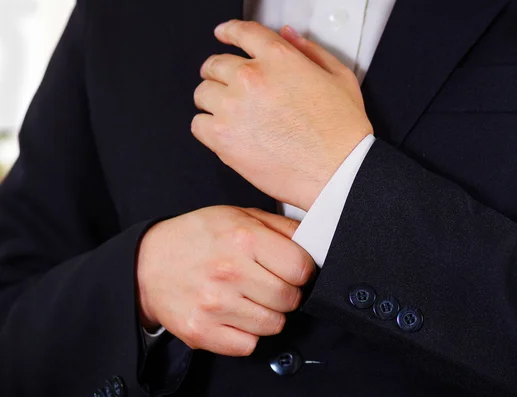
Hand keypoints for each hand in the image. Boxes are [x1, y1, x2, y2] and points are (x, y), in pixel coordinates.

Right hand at [136, 206, 315, 355]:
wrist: (148, 263)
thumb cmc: (198, 237)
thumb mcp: (240, 215)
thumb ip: (280, 227)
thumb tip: (316, 242)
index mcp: (243, 238)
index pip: (301, 268)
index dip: (302, 270)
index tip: (292, 270)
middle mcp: (229, 271)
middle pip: (290, 299)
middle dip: (287, 293)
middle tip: (271, 284)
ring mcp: (214, 305)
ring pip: (273, 325)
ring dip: (269, 314)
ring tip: (251, 298)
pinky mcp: (202, 332)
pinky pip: (248, 345)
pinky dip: (247, 333)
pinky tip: (236, 314)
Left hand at [192, 21, 372, 210]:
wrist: (338, 172)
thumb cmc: (342, 132)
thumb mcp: (339, 78)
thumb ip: (311, 51)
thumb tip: (288, 36)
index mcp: (279, 59)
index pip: (243, 32)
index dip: (228, 31)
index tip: (223, 34)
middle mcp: (252, 79)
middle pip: (215, 64)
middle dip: (218, 71)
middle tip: (223, 81)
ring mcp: (234, 108)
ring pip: (202, 93)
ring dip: (212, 99)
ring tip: (226, 111)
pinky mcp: (224, 139)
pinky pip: (198, 125)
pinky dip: (207, 126)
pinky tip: (223, 132)